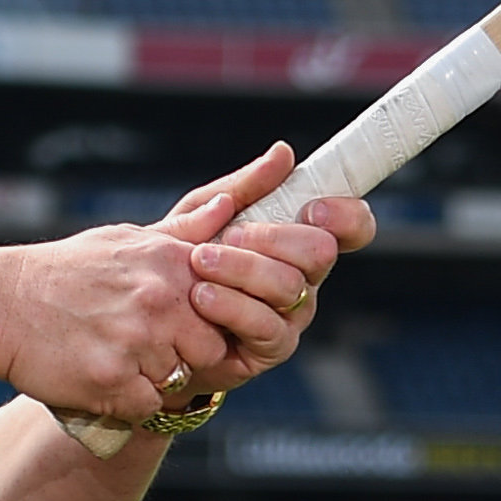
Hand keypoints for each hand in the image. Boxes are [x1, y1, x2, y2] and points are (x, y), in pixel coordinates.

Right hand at [0, 148, 366, 426]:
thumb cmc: (66, 273)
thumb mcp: (129, 239)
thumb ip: (187, 230)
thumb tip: (230, 203)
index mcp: (172, 263)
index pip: (232, 303)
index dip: (216, 319)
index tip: (191, 321)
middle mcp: (160, 300)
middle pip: (212, 349)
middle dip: (186, 355)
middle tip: (144, 344)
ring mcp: (137, 342)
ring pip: (179, 380)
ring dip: (155, 378)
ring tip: (117, 354)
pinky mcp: (112, 382)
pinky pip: (147, 406)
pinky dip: (129, 401)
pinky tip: (101, 374)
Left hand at [164, 144, 372, 395]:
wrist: (148, 318)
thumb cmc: (179, 260)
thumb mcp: (203, 214)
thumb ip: (243, 188)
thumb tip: (284, 152)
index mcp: (298, 240)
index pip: (352, 226)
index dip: (346, 214)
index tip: (311, 208)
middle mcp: (306, 278)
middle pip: (321, 252)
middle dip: (273, 238)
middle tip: (230, 235)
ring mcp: (292, 315)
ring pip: (290, 285)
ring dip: (242, 268)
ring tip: (201, 262)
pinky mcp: (271, 348)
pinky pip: (266, 325)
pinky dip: (231, 305)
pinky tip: (201, 296)